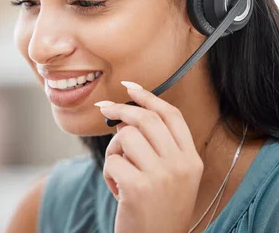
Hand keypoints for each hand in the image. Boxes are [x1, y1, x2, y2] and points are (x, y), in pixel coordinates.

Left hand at [95, 81, 203, 232]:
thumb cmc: (157, 209)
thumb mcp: (170, 176)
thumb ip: (157, 146)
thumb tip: (124, 115)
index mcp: (192, 160)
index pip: (171, 115)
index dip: (149, 96)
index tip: (130, 86)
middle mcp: (181, 165)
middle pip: (146, 119)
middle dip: (120, 110)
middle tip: (104, 109)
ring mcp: (162, 176)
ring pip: (126, 137)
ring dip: (114, 151)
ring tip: (120, 172)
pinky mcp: (139, 187)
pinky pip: (113, 162)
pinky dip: (109, 174)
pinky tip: (118, 191)